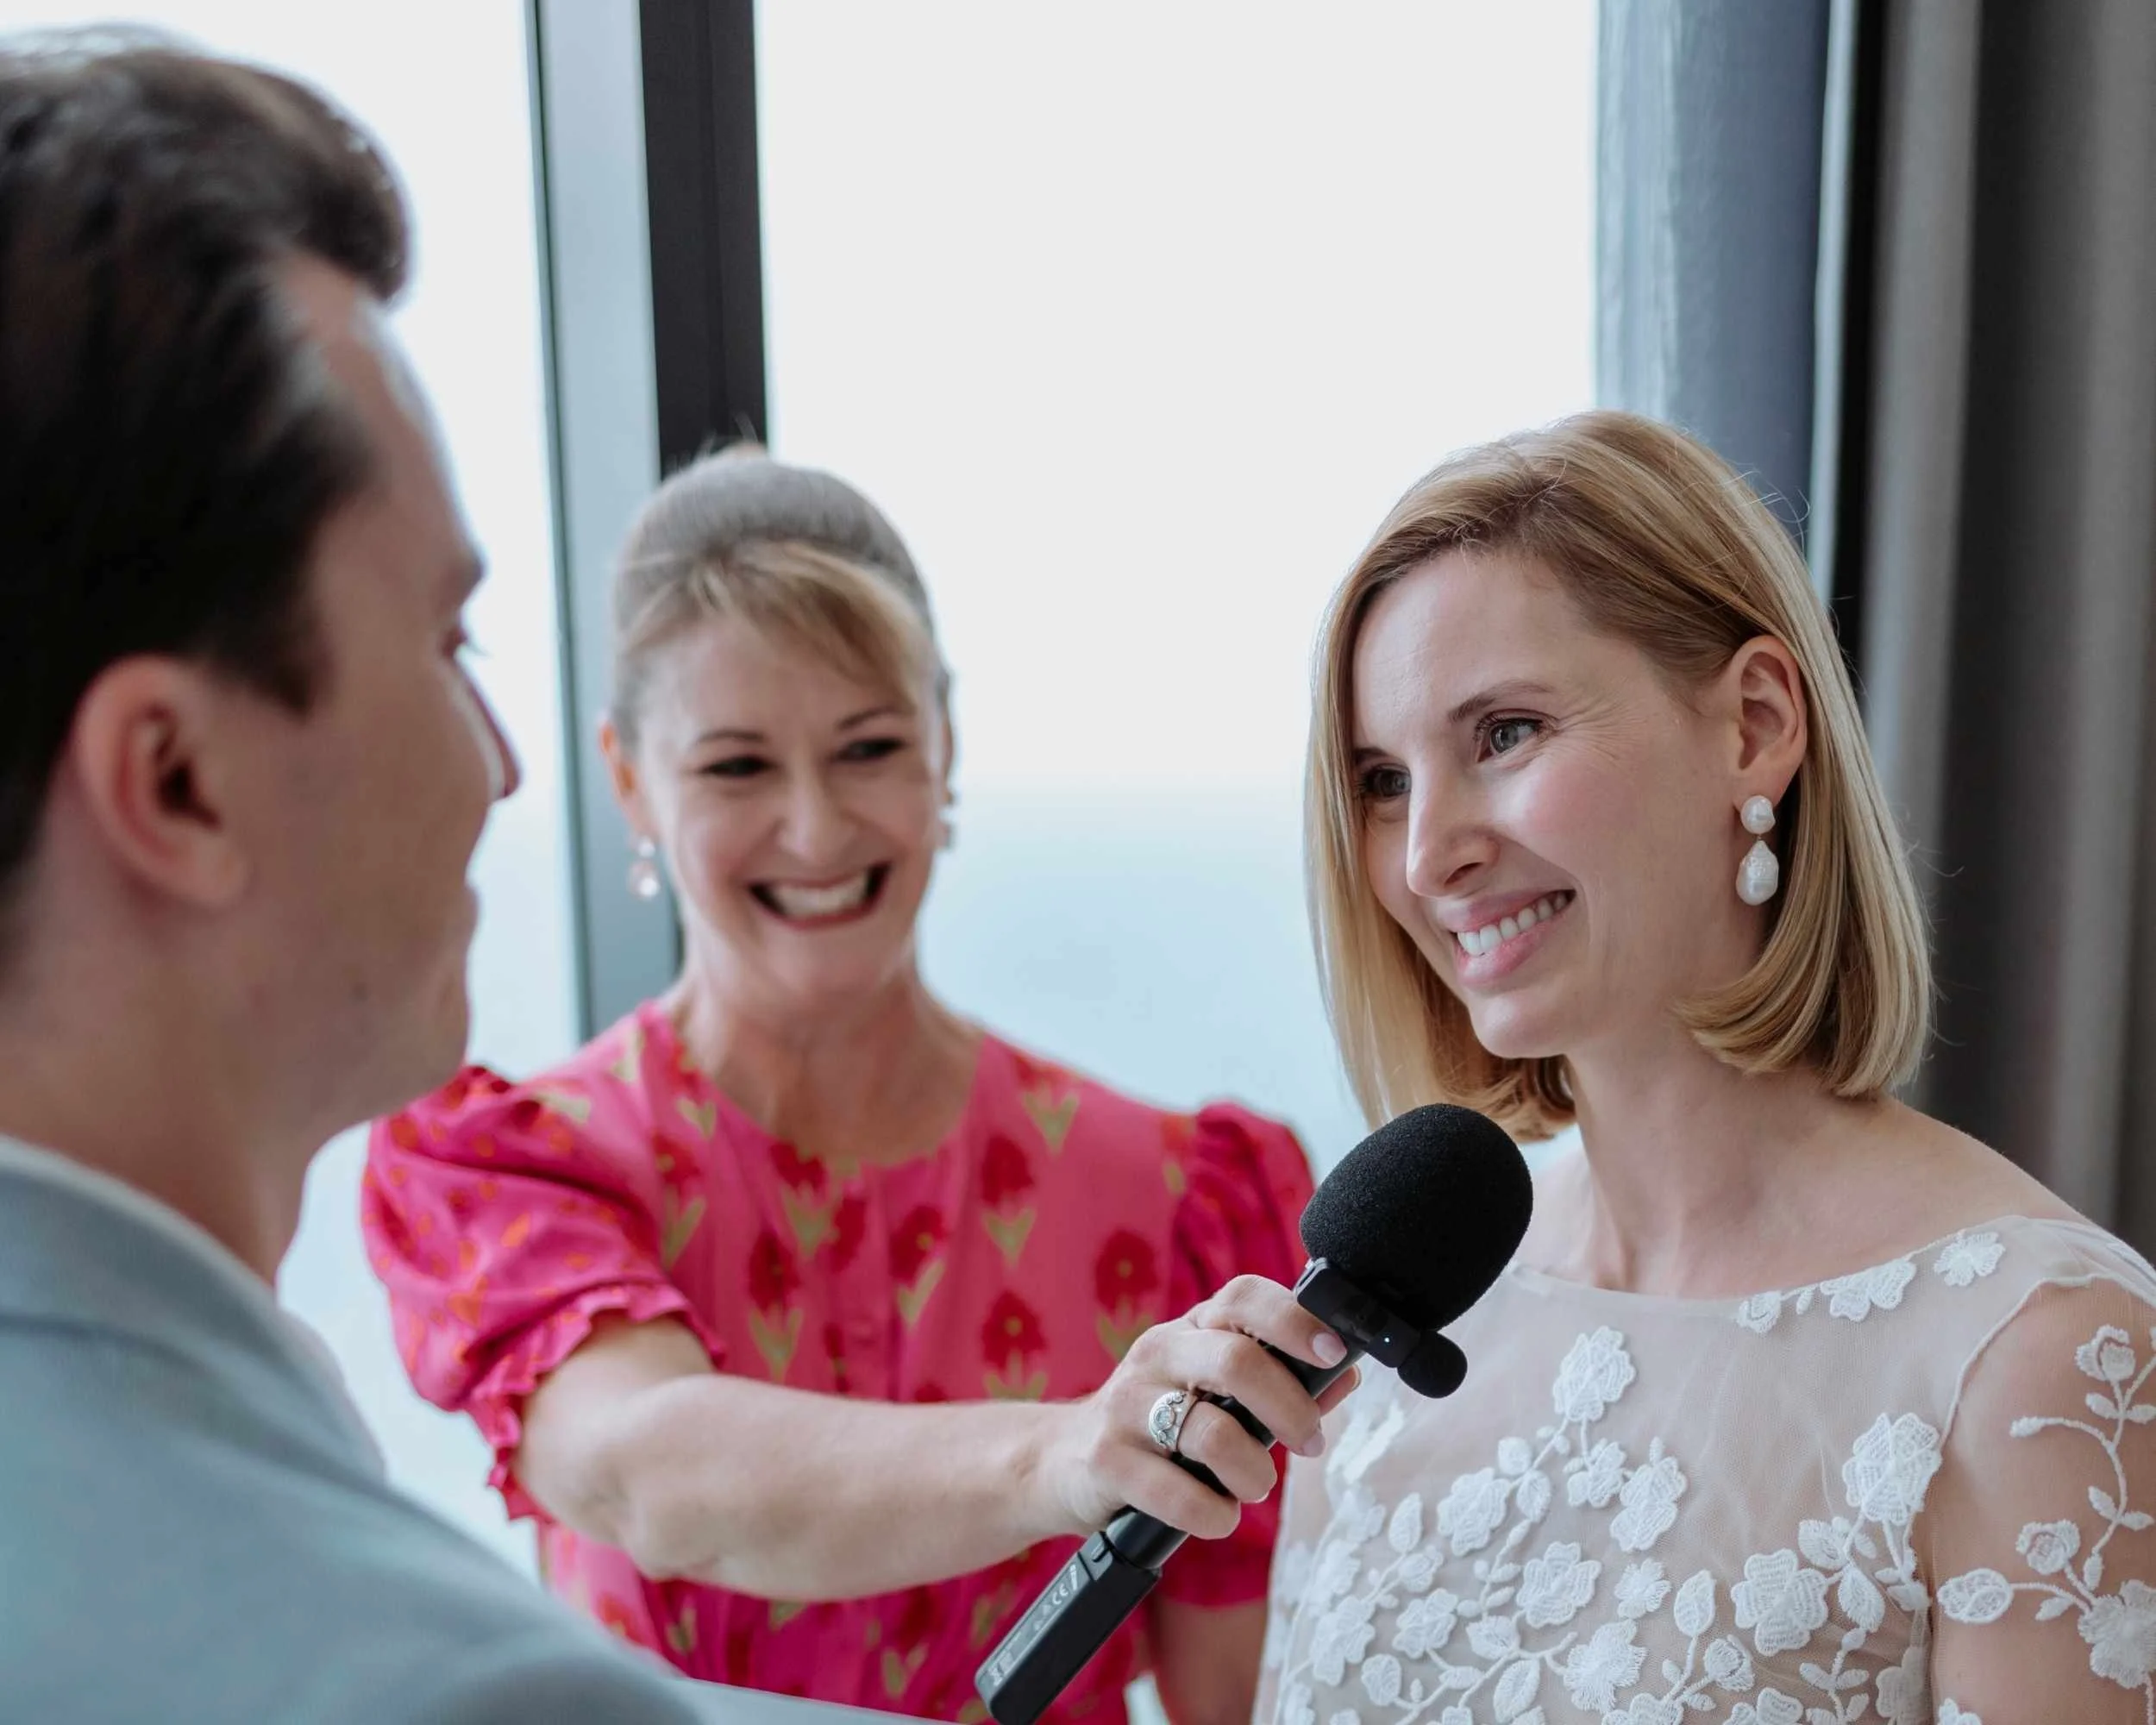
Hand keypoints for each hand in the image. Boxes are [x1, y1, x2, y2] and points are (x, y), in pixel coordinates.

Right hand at [1030, 1275, 1362, 1540]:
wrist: (1061, 1463)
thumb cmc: (1160, 1427)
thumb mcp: (1218, 1396)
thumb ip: (1283, 1384)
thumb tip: (1346, 1371)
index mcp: (1191, 1329)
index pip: (1243, 1297)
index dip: (1294, 1318)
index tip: (1333, 1351)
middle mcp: (1156, 1354)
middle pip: (1235, 1359)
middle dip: (1290, 1407)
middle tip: (1310, 1442)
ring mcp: (1125, 1404)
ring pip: (1210, 1431)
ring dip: (1253, 1472)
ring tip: (1253, 1488)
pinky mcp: (1103, 1458)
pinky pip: (1173, 1490)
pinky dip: (1211, 1513)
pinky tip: (1216, 1515)